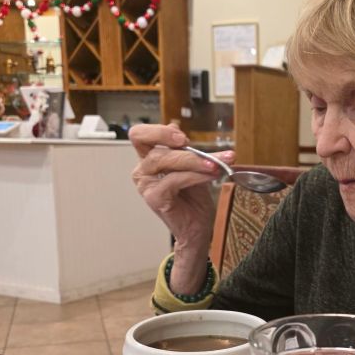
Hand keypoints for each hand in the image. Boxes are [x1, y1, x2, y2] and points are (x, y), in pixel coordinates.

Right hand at [129, 123, 235, 293]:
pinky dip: (195, 175)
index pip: (139, 135)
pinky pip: (175, 179)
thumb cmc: (194, 199)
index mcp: (149, 160)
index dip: (157, 131)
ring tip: (215, 165)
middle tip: (200, 147)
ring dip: (194, 161)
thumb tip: (175, 127)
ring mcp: (146, 185)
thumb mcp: (192, 167)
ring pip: (165, 160)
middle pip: (154, 147)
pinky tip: (210, 175)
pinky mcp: (154, 198)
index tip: (182, 137)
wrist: (198, 228)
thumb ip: (184, 149)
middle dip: (181, 145)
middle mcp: (143, 171)